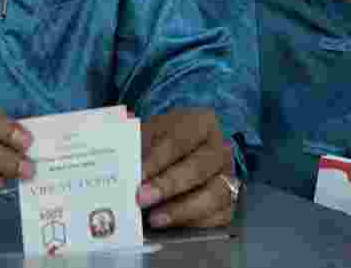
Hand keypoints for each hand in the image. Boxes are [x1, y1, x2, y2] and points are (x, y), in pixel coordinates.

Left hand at [136, 108, 237, 229]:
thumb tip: (122, 165)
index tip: (138, 174)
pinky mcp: (229, 202)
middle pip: (198, 168)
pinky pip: (218, 217)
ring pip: (213, 195)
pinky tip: (172, 228)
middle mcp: (220, 149)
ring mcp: (228, 176)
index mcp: (202, 123)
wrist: (177, 155)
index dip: (157, 159)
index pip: (179, 141)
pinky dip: (195, 224)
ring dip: (182, 209)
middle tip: (142, 198)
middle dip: (168, 185)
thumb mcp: (150, 134)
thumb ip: (138, 146)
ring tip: (155, 219)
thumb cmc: (161, 142)